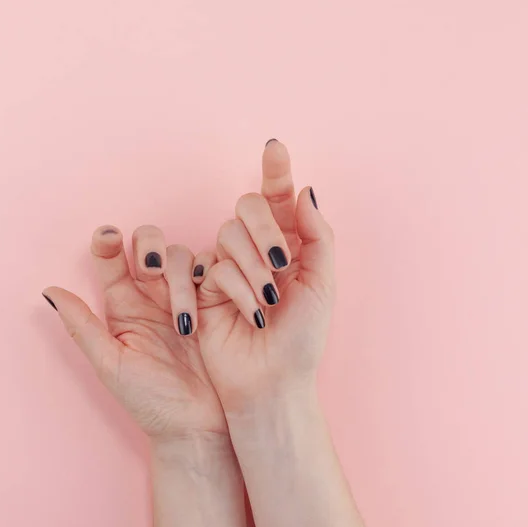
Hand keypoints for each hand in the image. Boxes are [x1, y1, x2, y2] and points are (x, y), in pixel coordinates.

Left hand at [43, 225, 225, 440]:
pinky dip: (210, 271)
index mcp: (123, 306)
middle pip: (149, 244)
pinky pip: (212, 269)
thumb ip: (82, 326)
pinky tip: (207, 295)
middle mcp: (154, 295)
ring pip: (181, 255)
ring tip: (185, 323)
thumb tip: (49, 290)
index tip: (109, 237)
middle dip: (150, 247)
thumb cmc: (151, 401)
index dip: (108, 241)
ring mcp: (186, 296)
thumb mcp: (111, 364)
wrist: (197, 425)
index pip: (111, 260)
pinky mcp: (214, 300)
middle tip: (151, 271)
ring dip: (180, 276)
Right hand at [196, 139, 335, 412]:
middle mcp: (258, 249)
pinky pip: (212, 266)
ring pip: (228, 234)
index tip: (274, 146)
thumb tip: (305, 191)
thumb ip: (317, 234)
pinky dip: (235, 287)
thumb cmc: (303, 337)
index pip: (281, 198)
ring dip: (252, 267)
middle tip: (281, 263)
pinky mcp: (205, 285)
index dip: (276, 171)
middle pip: (250, 207)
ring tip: (268, 302)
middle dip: (265, 230)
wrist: (272, 380)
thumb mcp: (322, 283)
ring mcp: (229, 265)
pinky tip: (251, 313)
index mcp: (292, 245)